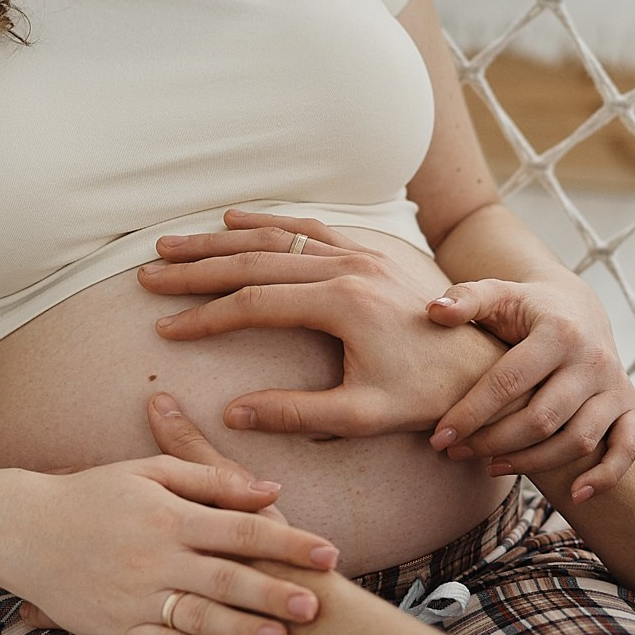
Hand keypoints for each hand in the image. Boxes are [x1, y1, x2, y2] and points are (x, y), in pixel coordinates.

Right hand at [3, 448, 338, 634]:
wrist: (24, 529)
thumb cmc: (92, 493)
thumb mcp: (148, 472)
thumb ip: (210, 478)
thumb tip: (270, 488)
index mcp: (167, 515)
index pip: (241, 528)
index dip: (288, 541)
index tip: (328, 553)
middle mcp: (154, 557)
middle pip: (227, 576)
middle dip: (275, 591)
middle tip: (318, 606)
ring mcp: (133, 595)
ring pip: (199, 616)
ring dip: (243, 628)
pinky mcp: (114, 628)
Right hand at [140, 211, 502, 436]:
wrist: (486, 363)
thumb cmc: (428, 395)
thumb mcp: (363, 415)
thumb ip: (297, 413)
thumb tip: (232, 415)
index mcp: (343, 304)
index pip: (254, 304)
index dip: (204, 317)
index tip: (164, 328)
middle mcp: (349, 266)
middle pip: (255, 259)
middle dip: (197, 268)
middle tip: (148, 273)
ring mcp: (361, 251)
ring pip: (277, 235)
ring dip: (221, 239)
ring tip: (173, 243)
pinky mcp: (372, 248)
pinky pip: (310, 225)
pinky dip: (268, 221)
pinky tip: (235, 219)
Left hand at [426, 276, 634, 500]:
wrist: (578, 308)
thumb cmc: (527, 308)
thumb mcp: (498, 294)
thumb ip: (466, 299)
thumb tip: (433, 310)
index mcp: (558, 332)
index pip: (510, 382)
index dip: (471, 413)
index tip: (439, 436)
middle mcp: (592, 360)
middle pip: (542, 419)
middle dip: (493, 442)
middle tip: (456, 453)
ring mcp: (614, 385)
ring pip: (577, 440)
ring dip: (532, 463)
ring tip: (490, 467)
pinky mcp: (627, 405)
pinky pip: (626, 449)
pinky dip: (605, 476)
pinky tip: (574, 495)